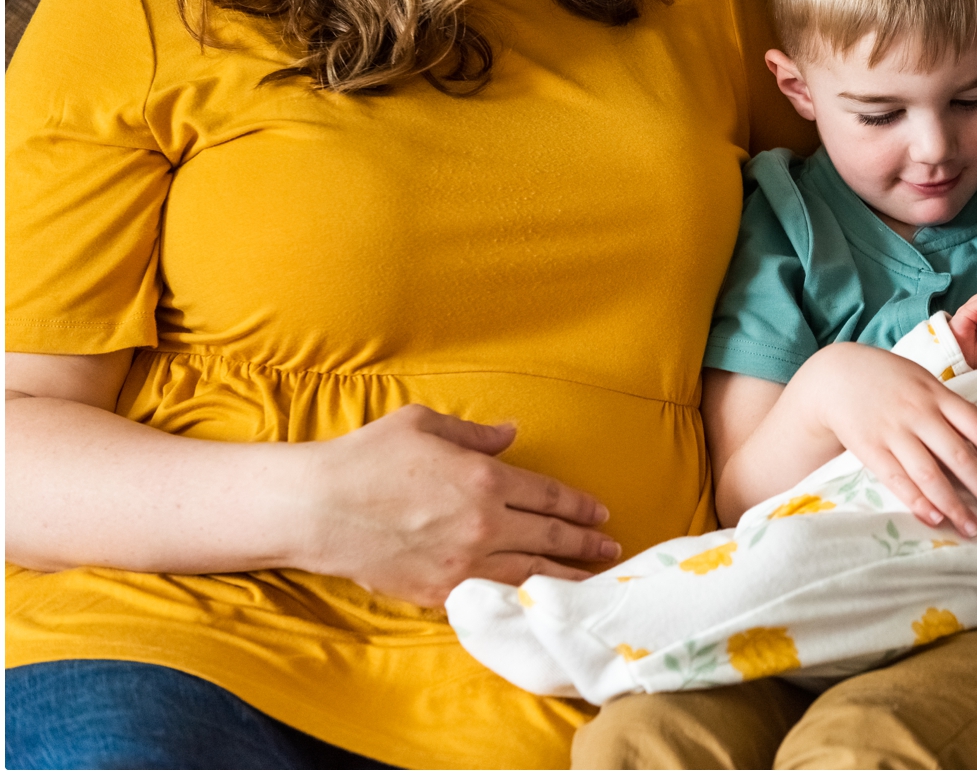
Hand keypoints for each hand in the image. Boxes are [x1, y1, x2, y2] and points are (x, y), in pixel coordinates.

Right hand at [300, 404, 618, 606]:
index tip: (601, 512)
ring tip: (592, 579)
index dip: (580, 506)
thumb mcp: (424, 424)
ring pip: (531, 572)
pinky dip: (523, 597)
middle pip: (551, 536)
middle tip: (611, 548)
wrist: (319, 508)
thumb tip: (511, 434)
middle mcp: (483, 523)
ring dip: (567, 575)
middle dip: (586, 543)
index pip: (549, 495)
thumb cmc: (368, 457)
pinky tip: (540, 599)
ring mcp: (463, 562)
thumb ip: (476, 434)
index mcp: (485, 478)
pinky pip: (494, 595)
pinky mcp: (440, 591)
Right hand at [796, 344, 976, 536]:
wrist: (837, 375)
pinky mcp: (871, 449)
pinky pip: (897, 480)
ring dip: (954, 505)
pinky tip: (935, 519)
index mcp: (938, 395)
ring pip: (930, 474)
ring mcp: (894, 432)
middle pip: (959, 456)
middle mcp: (919, 414)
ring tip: (972, 528)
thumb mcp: (927, 381)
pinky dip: (917, 501)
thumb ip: (960, 405)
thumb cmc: (889, 378)